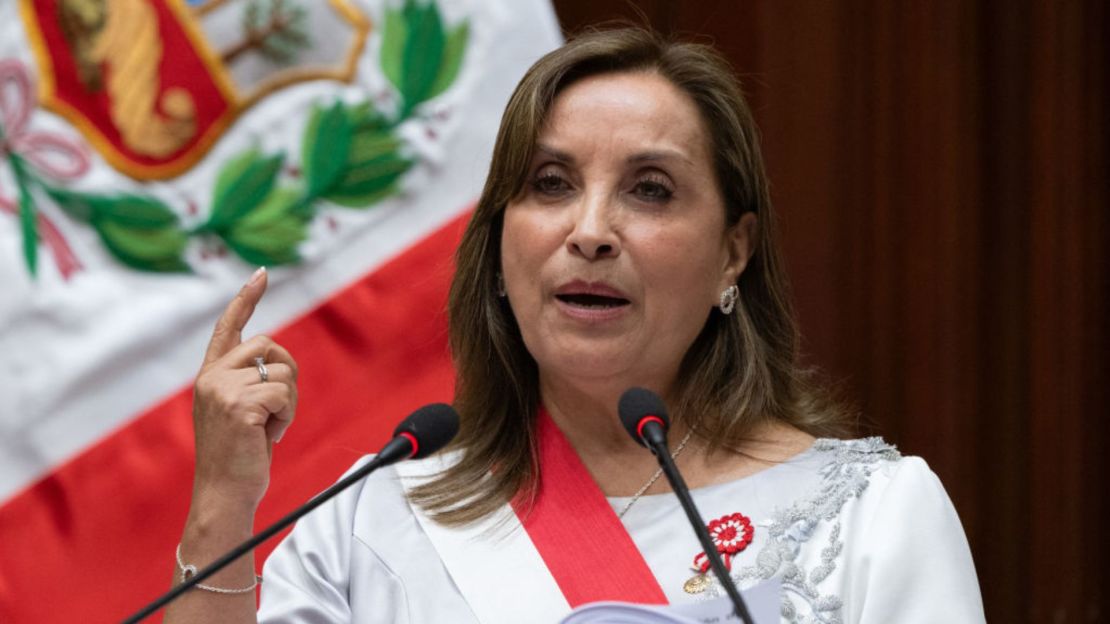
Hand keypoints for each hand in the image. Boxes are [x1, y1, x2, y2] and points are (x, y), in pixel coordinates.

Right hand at [190, 267, 297, 513]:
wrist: (224, 493)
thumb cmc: (238, 456)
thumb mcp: (240, 410)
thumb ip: (249, 382)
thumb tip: (277, 361)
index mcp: (210, 376)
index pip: (228, 327)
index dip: (246, 299)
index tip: (261, 274)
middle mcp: (212, 377)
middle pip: (269, 345)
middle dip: (286, 374)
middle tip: (278, 409)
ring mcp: (222, 389)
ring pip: (283, 372)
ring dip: (289, 402)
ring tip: (270, 428)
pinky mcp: (239, 404)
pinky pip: (285, 394)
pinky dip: (288, 415)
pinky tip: (271, 436)